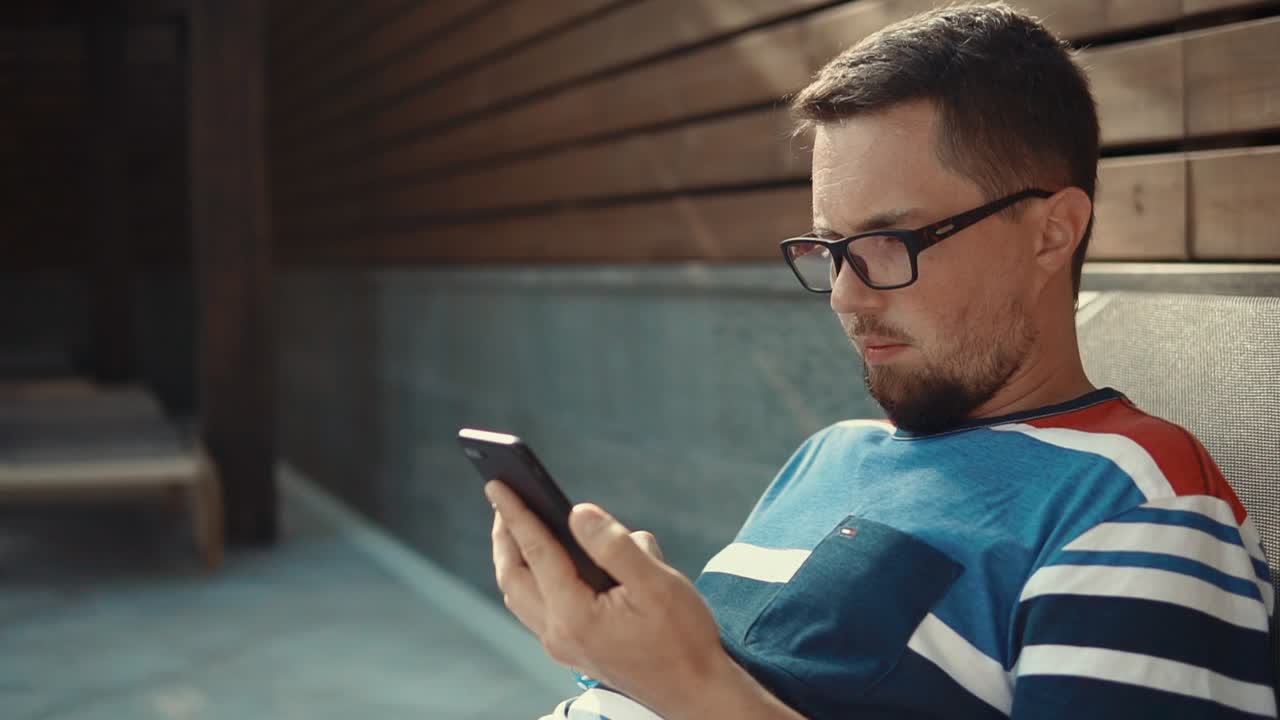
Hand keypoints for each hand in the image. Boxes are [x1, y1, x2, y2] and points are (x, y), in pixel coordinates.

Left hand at [486, 480, 726, 716]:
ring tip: (517, 525)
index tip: (497, 484)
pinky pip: (537, 608)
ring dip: (514, 558)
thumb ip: (614, 545)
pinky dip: (532, 578)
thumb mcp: (657, 583)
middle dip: (504, 534)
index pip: (536, 551)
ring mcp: (563, 646)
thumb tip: (578, 513)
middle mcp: (559, 634)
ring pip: (520, 595)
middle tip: (502, 498)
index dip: (516, 513)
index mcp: (575, 615)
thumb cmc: (683, 638)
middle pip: (513, 576)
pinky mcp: (573, 650)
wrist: (695, 693)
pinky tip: (551, 560)